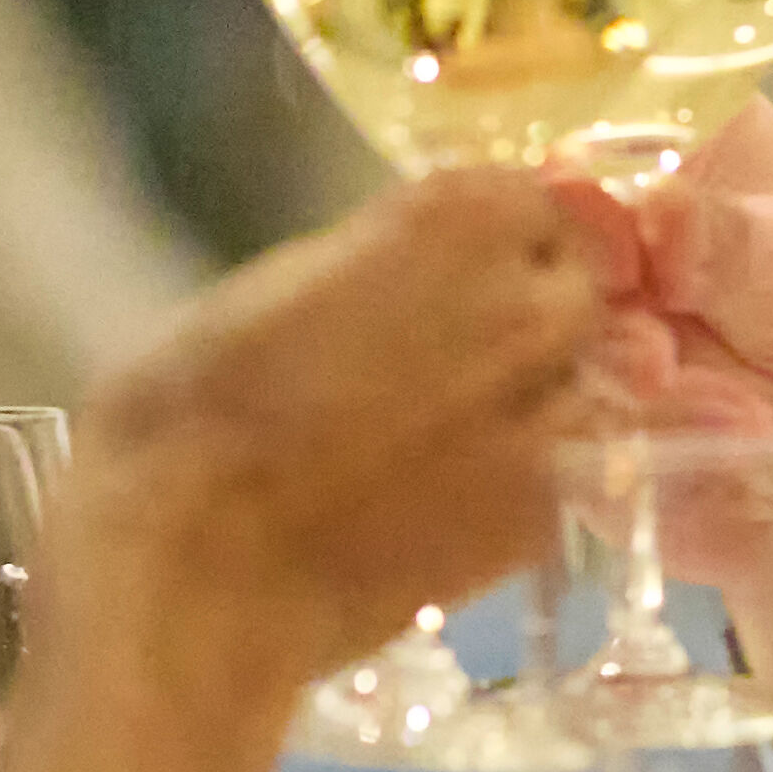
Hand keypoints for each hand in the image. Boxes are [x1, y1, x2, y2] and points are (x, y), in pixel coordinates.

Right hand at [58, 170, 606, 707]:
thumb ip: (379, 258)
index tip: (458, 271)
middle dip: (528, 313)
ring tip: (449, 436)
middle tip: (451, 356)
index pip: (536, 200)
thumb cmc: (192, 410)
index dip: (497, 240)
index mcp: (458, 221)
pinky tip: (448, 501)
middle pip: (573, 290)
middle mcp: (529, 306)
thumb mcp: (276, 283)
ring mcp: (549, 416)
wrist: (194, 571)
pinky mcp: (542, 517)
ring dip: (534, 400)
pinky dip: (522, 481)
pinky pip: (559, 477)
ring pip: (580, 387)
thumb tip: (419, 269)